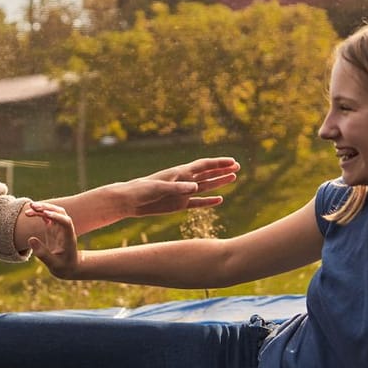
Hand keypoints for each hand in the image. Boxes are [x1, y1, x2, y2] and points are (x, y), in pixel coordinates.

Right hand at [21, 201, 81, 277]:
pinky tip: (29, 214)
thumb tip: (30, 239)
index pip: (66, 222)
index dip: (56, 217)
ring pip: (53, 212)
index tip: (45, 214)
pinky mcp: (53, 228)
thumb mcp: (53, 264)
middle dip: (47, 208)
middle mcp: (65, 230)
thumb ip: (42, 254)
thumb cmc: (63, 267)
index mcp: (69, 238)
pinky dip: (39, 213)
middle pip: (60, 212)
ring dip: (42, 208)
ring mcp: (59, 228)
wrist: (68, 267)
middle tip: (33, 207)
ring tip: (28, 211)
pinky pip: (47, 217)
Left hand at [121, 157, 239, 215]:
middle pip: (207, 174)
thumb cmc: (142, 190)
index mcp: (180, 173)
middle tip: (237, 167)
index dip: (218, 163)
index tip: (232, 162)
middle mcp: (184, 181)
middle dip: (222, 170)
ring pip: (206, 187)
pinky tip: (220, 200)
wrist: (130, 201)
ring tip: (233, 178)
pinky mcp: (179, 205)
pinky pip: (198, 202)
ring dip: (219, 183)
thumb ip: (177, 187)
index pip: (203, 165)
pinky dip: (209, 201)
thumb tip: (196, 187)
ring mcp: (182, 193)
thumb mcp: (159, 188)